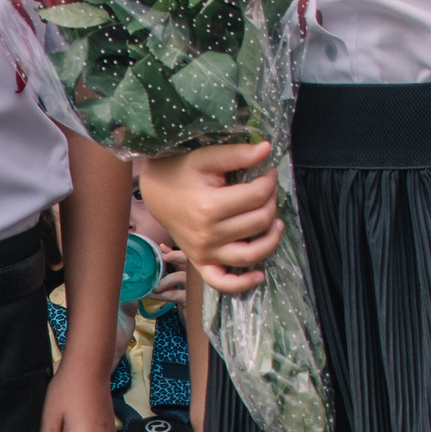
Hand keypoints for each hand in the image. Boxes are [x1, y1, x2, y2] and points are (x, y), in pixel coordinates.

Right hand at [139, 143, 279, 292]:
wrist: (154, 191)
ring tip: (276, 224)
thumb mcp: (205, 158)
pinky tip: (259, 274)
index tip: (269, 172)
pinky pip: (223, 283)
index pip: (257, 196)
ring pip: (251, 254)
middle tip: (268, 190)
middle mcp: (208, 233)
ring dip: (271, 240)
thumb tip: (267, 148)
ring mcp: (204, 252)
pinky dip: (243, 284)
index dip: (269, 182)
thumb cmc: (180, 171)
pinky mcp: (201, 262)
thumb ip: (236, 154)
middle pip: (258, 222)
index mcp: (209, 206)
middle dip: (271, 202)